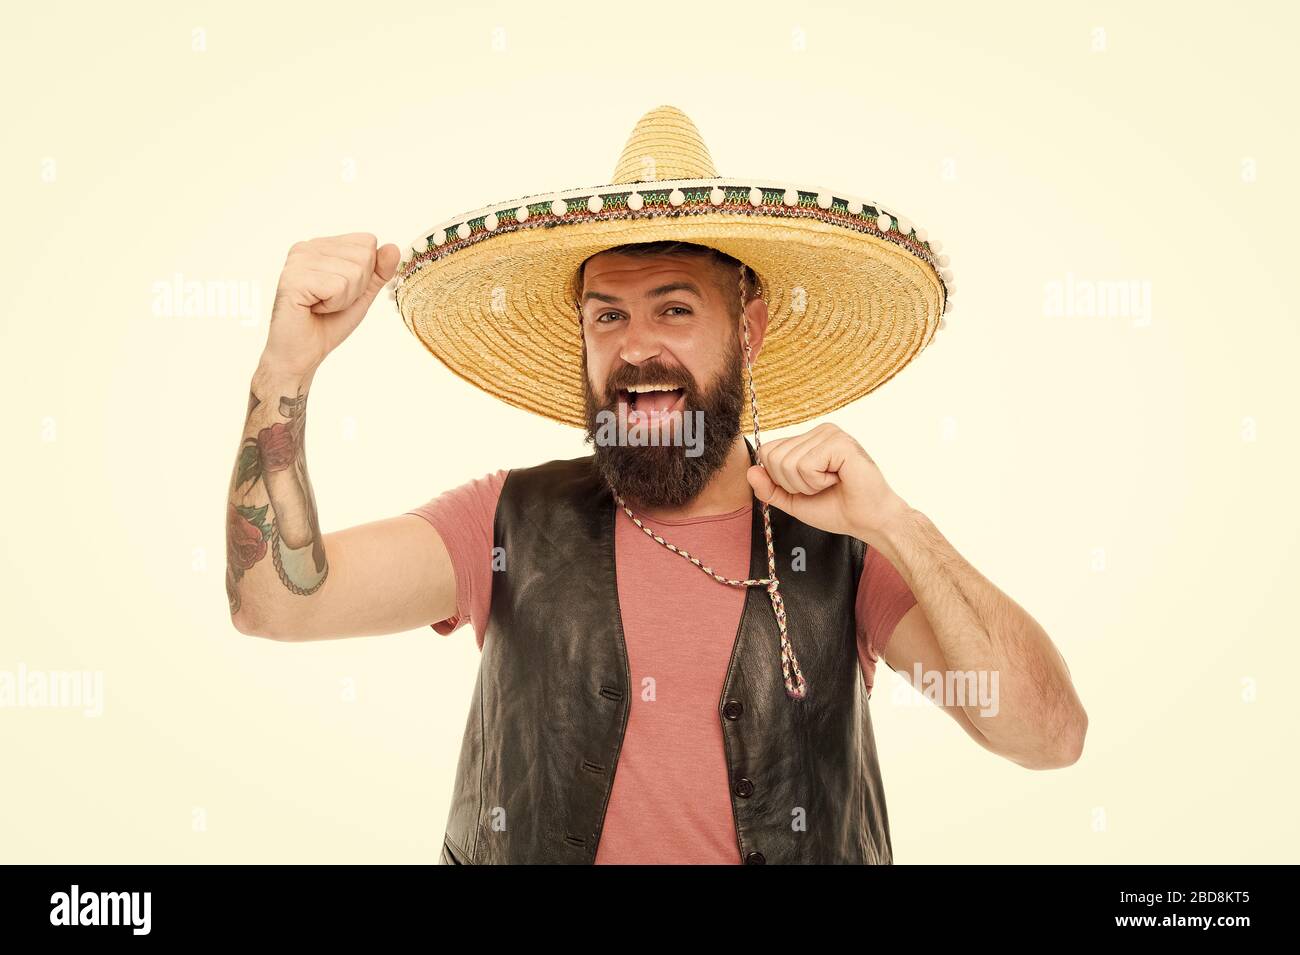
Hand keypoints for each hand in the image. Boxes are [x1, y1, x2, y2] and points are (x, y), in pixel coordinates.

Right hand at [263, 232, 400, 377]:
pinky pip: (338, 286)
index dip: (365, 275)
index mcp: (321, 245)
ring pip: (353, 272)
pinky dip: (333, 305)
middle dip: (356, 288)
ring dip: (344, 299)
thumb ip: (379, 271)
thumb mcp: (362, 294)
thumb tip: (394, 248)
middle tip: (330, 302)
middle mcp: (307, 247)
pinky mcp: (293, 278)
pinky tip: (314, 309)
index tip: (341, 291)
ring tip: (321, 306)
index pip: (367, 242)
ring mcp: (297, 261)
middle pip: (363, 256)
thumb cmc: (328, 323)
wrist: (303, 352)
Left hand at [746, 423, 907, 541]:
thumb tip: (750, 471)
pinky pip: (805, 466)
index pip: (768, 451)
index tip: (807, 487)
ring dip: (807, 485)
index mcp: (808, 440)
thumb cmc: (837, 508)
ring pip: (788, 463)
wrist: (868, 522)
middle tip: (821, 486)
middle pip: (773, 457)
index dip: (780, 479)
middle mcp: (818, 431)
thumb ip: (770, 488)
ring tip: (831, 483)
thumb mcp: (794, 501)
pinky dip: (818, 482)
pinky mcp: (840, 442)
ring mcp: (830, 433)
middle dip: (792, 484)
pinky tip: (838, 479)